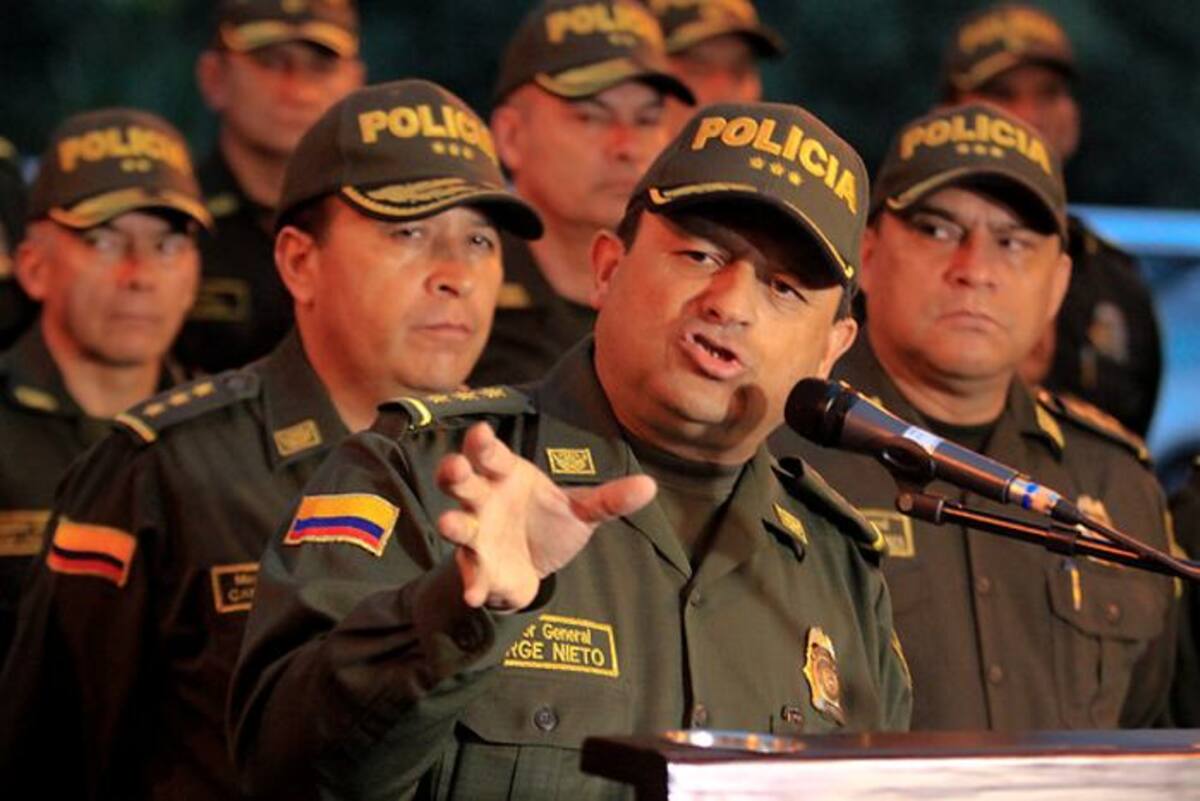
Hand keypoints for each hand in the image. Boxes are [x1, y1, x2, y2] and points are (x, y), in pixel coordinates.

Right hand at [435, 422, 655, 610]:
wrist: (533, 567)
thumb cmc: (548, 523)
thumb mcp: (580, 511)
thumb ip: (609, 499)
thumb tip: (650, 486)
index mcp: (506, 475)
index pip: (492, 454)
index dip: (484, 443)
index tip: (482, 432)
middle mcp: (484, 500)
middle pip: (462, 481)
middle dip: (455, 472)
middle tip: (456, 466)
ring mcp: (477, 533)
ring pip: (457, 524)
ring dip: (452, 524)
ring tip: (451, 524)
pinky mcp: (478, 567)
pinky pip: (471, 574)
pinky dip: (472, 584)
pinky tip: (476, 594)